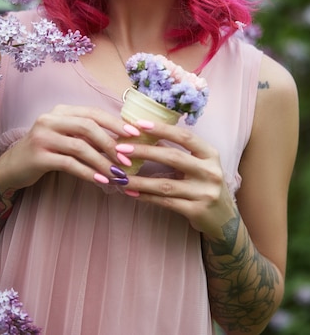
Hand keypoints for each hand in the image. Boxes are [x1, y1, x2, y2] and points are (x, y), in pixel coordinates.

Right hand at [0, 104, 130, 192]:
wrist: (12, 167)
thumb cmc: (46, 151)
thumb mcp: (65, 137)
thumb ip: (86, 135)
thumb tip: (121, 142)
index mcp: (60, 111)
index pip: (93, 113)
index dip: (115, 123)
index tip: (135, 134)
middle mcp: (50, 119)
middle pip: (88, 127)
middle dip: (111, 143)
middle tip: (127, 160)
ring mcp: (42, 137)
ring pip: (80, 146)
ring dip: (102, 162)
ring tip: (117, 174)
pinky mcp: (38, 156)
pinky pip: (69, 164)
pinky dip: (88, 172)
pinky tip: (100, 181)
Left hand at [123, 120, 236, 237]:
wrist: (225, 219)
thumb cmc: (205, 185)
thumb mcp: (198, 165)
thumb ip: (177, 151)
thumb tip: (145, 135)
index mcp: (210, 154)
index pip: (185, 137)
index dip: (162, 129)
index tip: (139, 124)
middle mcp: (210, 172)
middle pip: (173, 157)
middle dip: (144, 151)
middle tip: (121, 148)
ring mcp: (205, 193)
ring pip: (165, 184)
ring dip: (139, 180)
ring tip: (119, 176)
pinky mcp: (197, 211)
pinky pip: (165, 202)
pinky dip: (146, 196)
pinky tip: (131, 192)